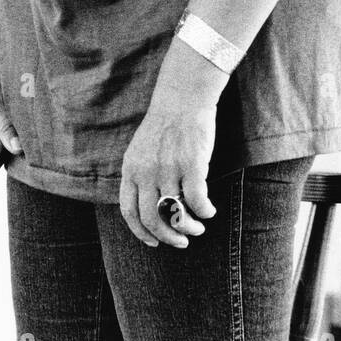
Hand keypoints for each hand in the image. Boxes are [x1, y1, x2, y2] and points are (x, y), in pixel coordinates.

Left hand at [120, 99, 217, 247]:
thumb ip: (141, 176)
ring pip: (176, 213)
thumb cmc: (165, 125)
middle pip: (152, 219)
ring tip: (199, 227)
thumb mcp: (142, 150)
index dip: (141, 232)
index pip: (129, 211)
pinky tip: (210, 211)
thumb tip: (152, 210)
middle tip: (182, 242)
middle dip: (168, 237)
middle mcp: (146, 171)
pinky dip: (205, 211)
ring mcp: (168, 168)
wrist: (182, 97)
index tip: (155, 242)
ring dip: (190, 227)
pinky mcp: (191, 164)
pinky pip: (197, 200)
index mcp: (131, 168)